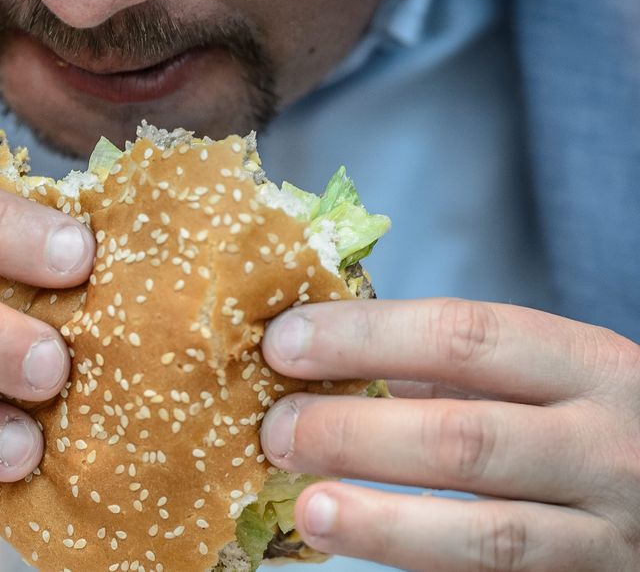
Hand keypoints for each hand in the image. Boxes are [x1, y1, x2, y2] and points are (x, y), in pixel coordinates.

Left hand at [259, 298, 639, 570]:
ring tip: (308, 508)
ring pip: (487, 534)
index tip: (283, 343)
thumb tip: (317, 355)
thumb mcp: (543, 379)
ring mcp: (606, 533)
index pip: (465, 335)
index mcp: (588, 365)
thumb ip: (450, 367)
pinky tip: (360, 548)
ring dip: (382, 522)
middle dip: (356, 433)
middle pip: (466, 437)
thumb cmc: (584, 425)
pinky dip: (419, 563)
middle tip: (277, 430)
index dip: (364, 337)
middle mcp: (607, 447)